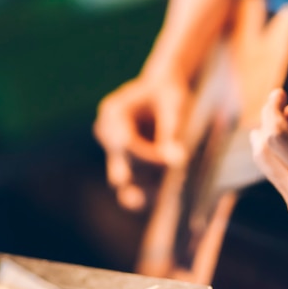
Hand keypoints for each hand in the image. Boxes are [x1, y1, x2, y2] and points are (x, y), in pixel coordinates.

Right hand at [93, 75, 188, 211]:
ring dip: (152, 192)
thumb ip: (172, 133)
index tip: (180, 164)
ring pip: (126, 187)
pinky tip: (173, 196)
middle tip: (180, 185)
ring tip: (179, 192)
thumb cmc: (171, 93)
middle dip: (152, 180)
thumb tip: (176, 162)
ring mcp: (113, 154)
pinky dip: (152, 195)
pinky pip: (134, 190)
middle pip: (123, 170)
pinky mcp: (125, 168)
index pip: (126, 145)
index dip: (152, 158)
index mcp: (113, 113)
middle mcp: (107, 135)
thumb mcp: (175, 106)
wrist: (166, 92)